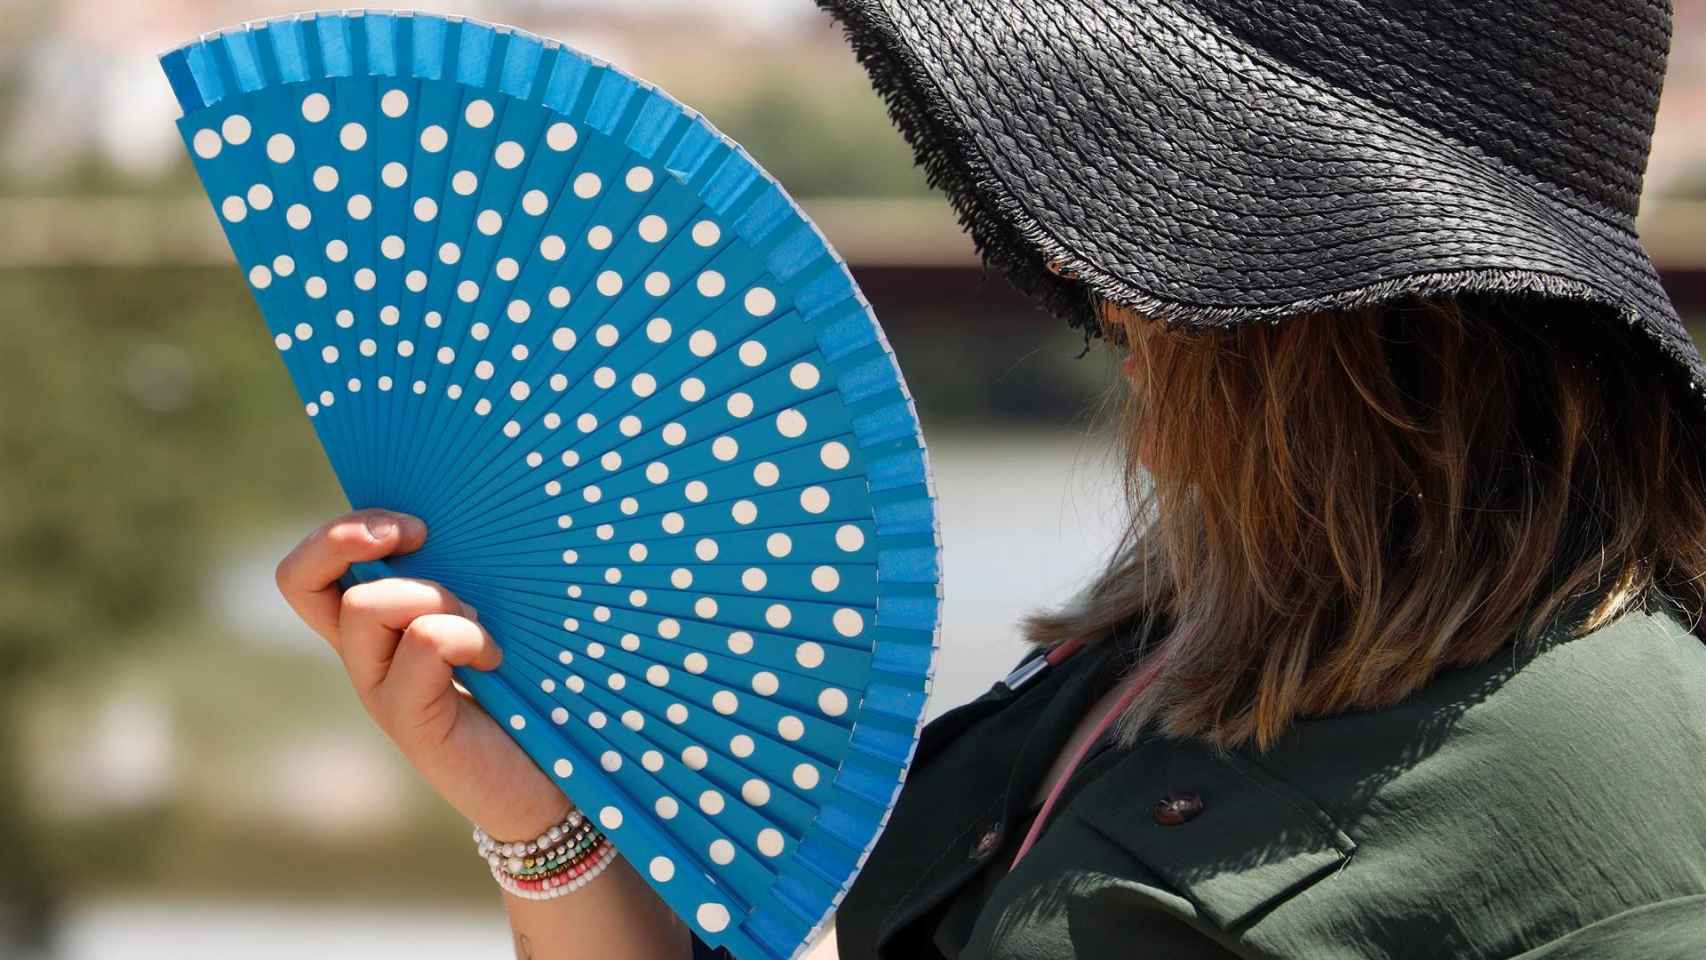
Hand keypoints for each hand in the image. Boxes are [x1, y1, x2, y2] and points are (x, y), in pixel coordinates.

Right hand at [275, 509, 569, 840]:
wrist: (552, 784)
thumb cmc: (532, 694)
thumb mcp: (492, 619)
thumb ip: (466, 578)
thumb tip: (471, 515)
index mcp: (377, 629)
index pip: (309, 573)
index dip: (336, 533)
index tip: (411, 524)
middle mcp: (365, 658)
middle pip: (298, 580)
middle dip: (347, 535)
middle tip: (419, 534)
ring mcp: (380, 691)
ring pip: (366, 605)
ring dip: (433, 595)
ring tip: (480, 624)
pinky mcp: (410, 721)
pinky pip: (423, 644)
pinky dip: (466, 636)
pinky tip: (494, 661)